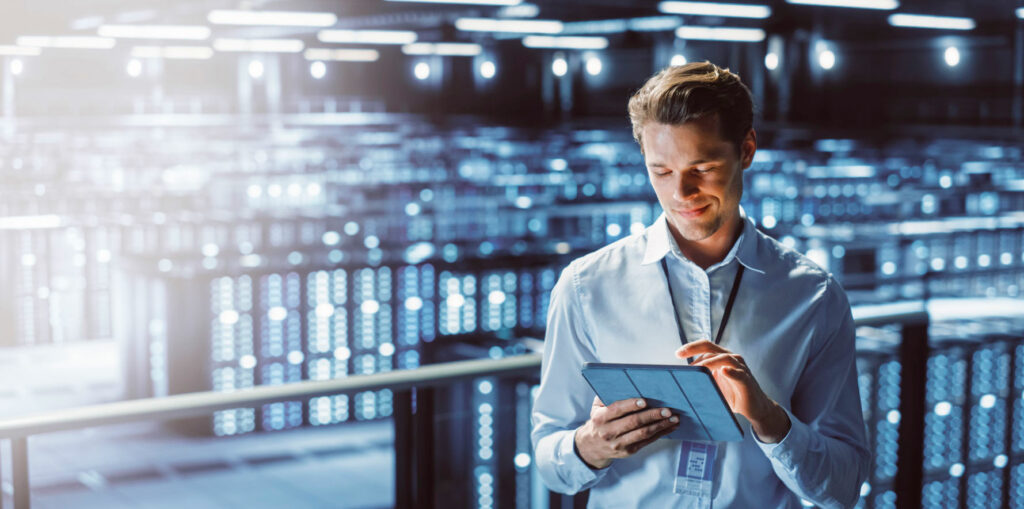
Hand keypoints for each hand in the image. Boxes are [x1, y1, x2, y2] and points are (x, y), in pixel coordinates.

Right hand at [574, 396, 680, 468]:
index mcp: (600, 418)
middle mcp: (609, 432)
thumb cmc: (599, 421)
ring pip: (643, 433)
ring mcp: (619, 444)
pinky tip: (670, 426)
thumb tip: (625, 384)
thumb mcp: (597, 407)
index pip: (616, 410)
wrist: (592, 446)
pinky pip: (647, 441)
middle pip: (633, 422)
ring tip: (673, 418)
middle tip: (667, 410)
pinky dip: (661, 433)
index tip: (644, 401)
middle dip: (652, 415)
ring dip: (660, 425)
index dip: (631, 405)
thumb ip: (607, 396)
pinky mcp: (629, 451)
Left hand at [676, 339, 790, 442]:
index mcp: (722, 357)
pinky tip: (723, 371)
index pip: (705, 346)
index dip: (691, 347)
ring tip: (696, 368)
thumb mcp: (713, 386)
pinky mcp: (747, 380)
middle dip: (694, 349)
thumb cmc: (732, 395)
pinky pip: (739, 374)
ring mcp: (740, 368)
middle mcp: (732, 358)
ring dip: (708, 363)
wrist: (755, 408)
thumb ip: (702, 379)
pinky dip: (731, 372)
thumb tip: (680, 382)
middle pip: (711, 348)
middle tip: (680, 355)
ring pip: (724, 358)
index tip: (677, 354)